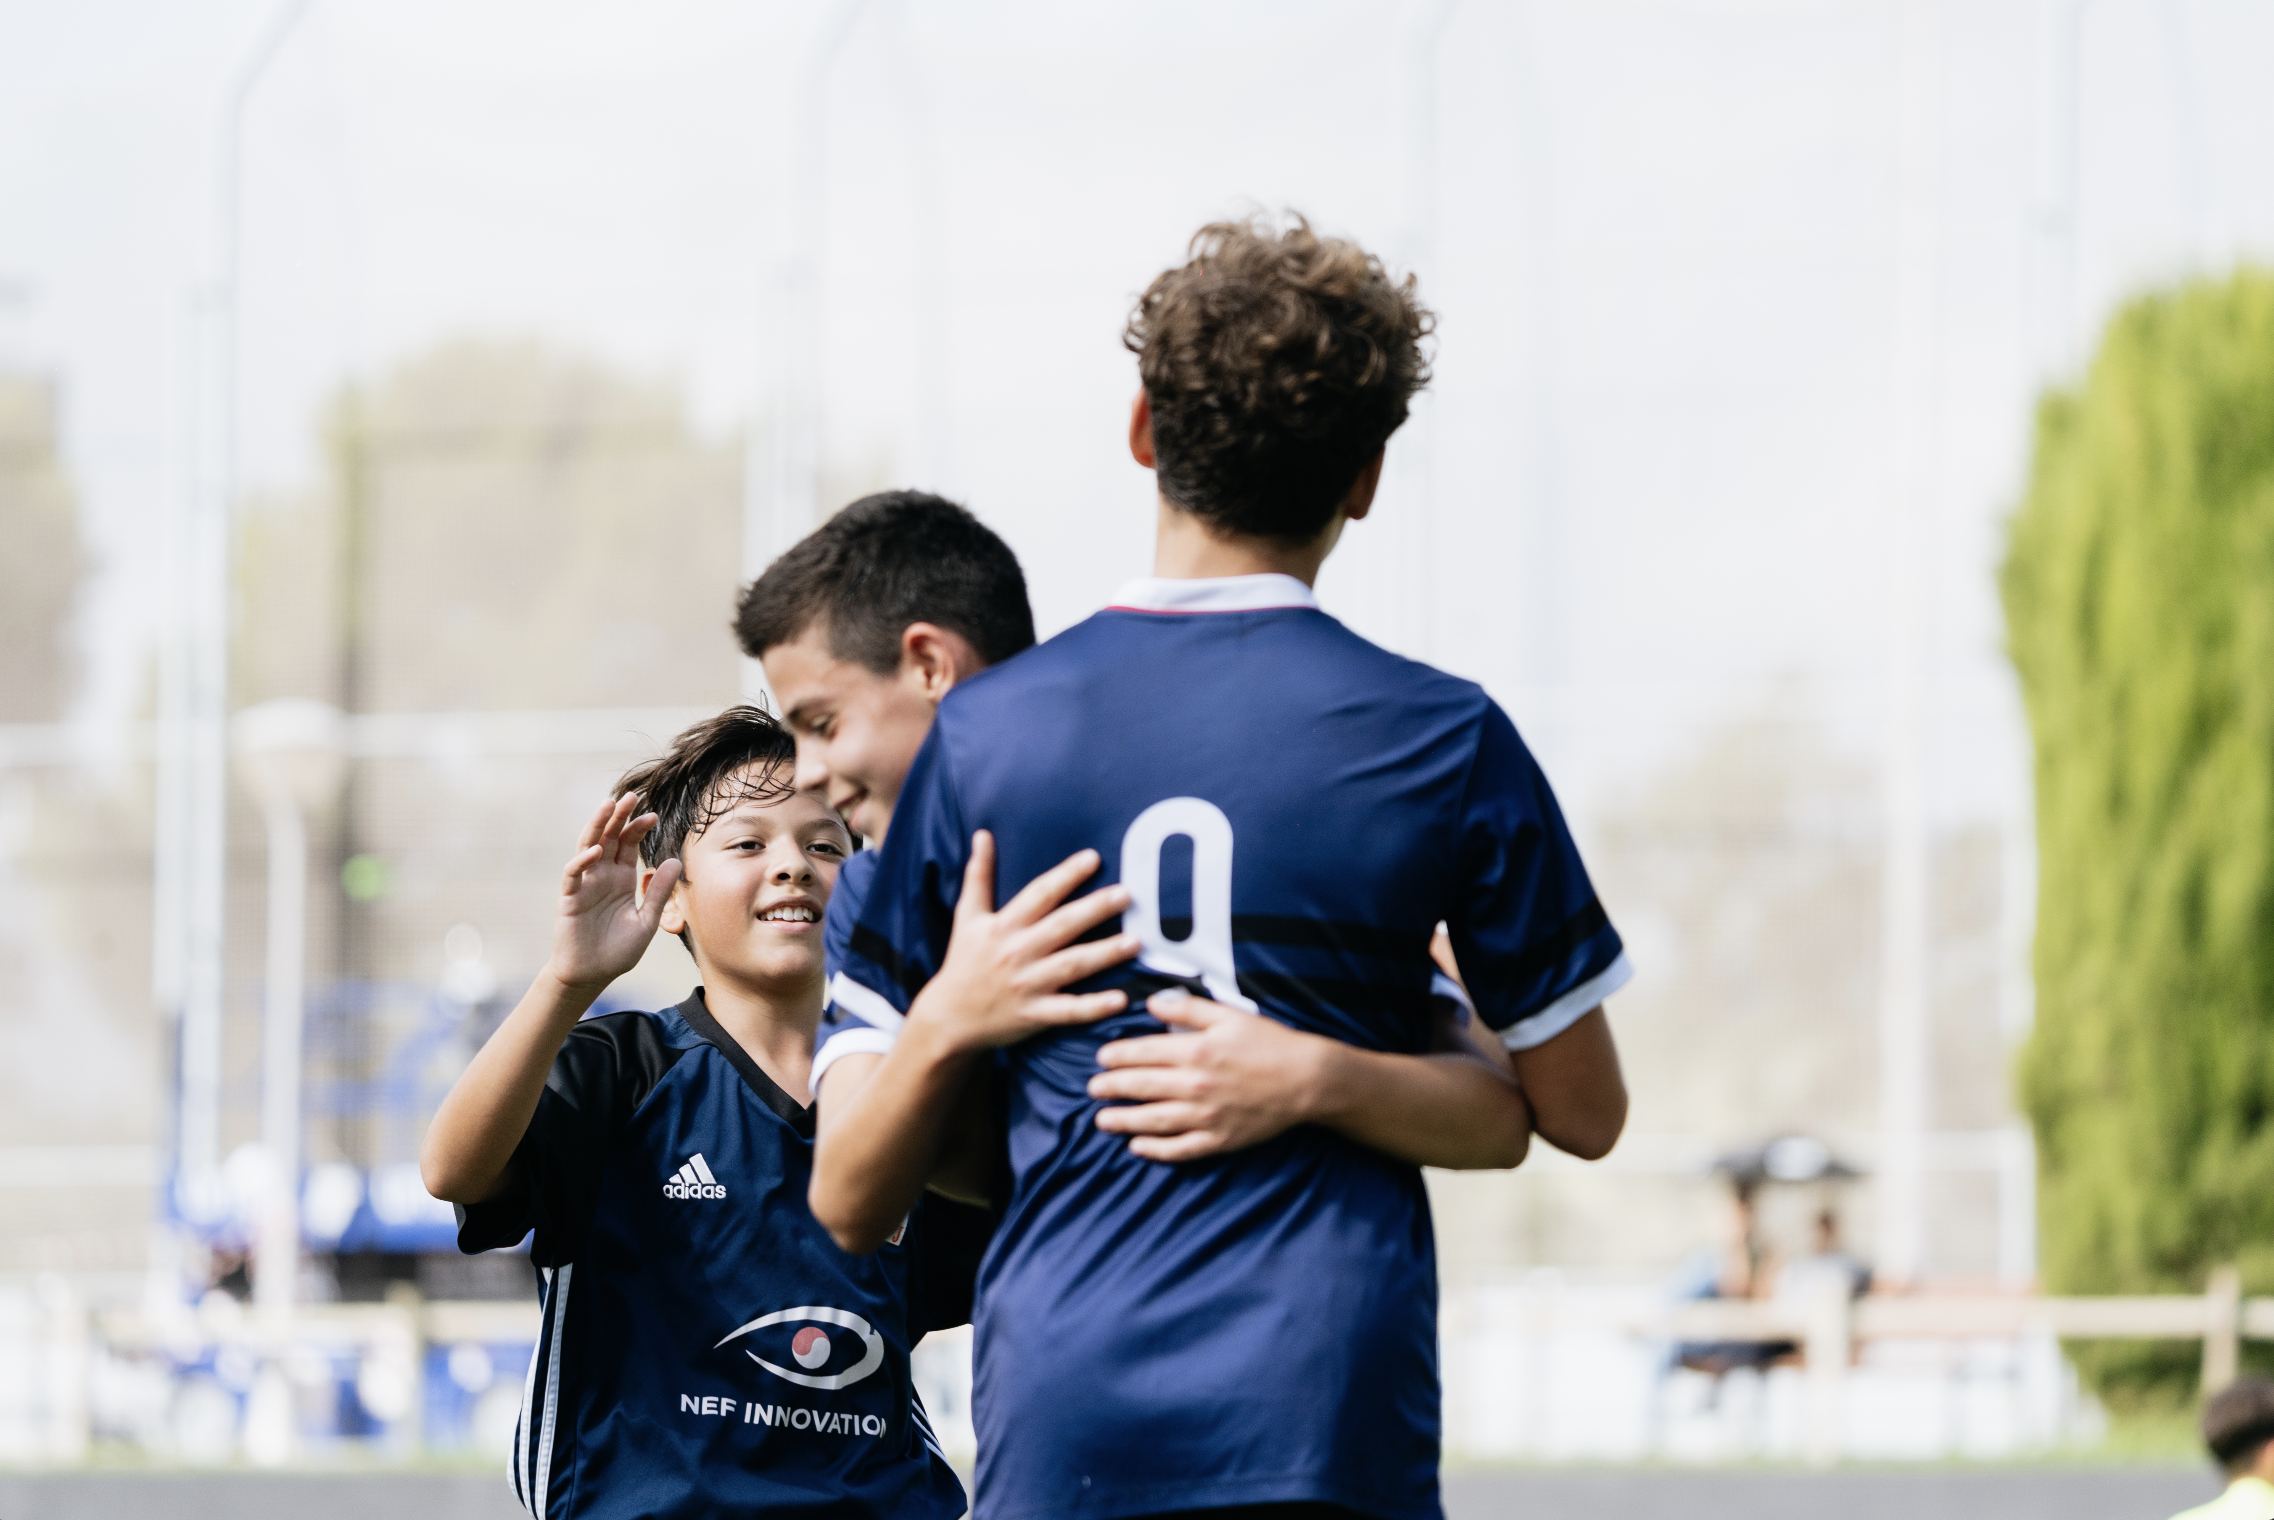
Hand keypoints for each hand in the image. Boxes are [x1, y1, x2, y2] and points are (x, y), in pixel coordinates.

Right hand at [547, 793, 682, 995]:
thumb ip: (658, 893)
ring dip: (597, 826)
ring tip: (608, 805)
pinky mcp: (569, 899)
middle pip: (609, 837)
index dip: (638, 828)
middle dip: (619, 816)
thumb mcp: (647, 921)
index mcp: (621, 878)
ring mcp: (584, 885)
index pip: (629, 844)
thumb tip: (674, 861)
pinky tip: (596, 851)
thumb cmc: (618, 950)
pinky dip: (582, 861)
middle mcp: (602, 876)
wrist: (592, 976)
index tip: (653, 815)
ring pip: (588, 846)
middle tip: (631, 795)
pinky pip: (573, 875)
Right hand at [905, 831, 1138, 1054]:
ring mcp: (1027, 985)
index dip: (1066, 875)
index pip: (1040, 894)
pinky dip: (1094, 1007)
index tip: (1093, 858)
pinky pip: (1068, 1011)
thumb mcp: (966, 916)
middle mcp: (1017, 952)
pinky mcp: (1034, 1015)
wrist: (949, 1017)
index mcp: (1003, 926)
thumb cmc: (962, 962)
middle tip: (1126, 894)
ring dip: (1104, 954)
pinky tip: (1120, 999)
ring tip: (1135, 941)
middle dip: (1095, 909)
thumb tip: (983, 834)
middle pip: (1062, 926)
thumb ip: (979, 875)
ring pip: (1071, 966)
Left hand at [1087, 989, 1330, 1161]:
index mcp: (1195, 1051)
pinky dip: (1156, 1150)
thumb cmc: (1269, 1043)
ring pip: (1153, 1121)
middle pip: (1141, 1088)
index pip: (1143, 1053)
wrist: (1307, 1080)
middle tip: (1092, 1088)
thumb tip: (1152, 1003)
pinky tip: (1137, 1147)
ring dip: (1123, 1121)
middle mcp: (1195, 1086)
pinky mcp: (1219, 1140)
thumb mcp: (1229, 1015)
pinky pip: (1180, 1149)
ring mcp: (1206, 1116)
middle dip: (1111, 1088)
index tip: (1101, 1058)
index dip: (1118, 1056)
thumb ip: (1187, 1008)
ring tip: (1102, 1120)